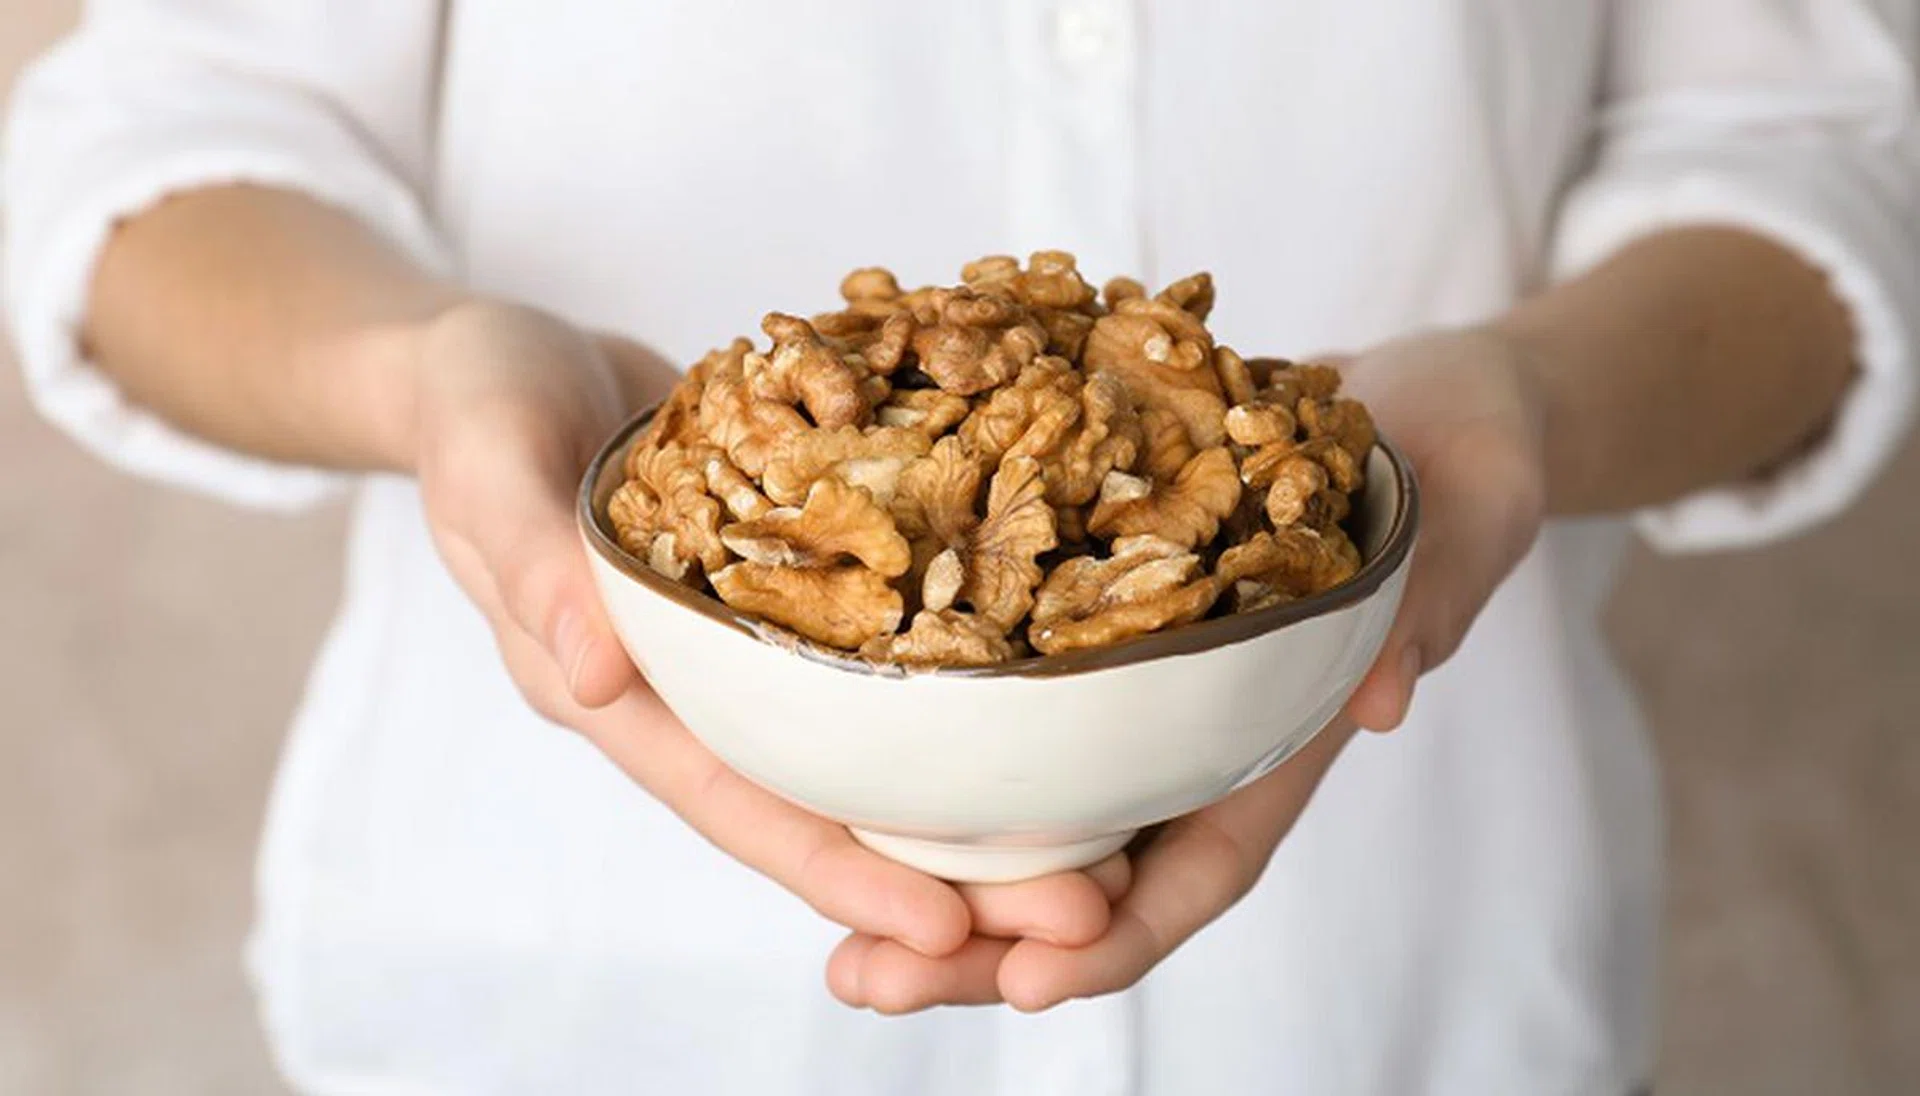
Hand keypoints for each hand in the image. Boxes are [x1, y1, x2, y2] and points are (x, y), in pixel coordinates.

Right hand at [406, 300, 1114, 957]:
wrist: (508, 358)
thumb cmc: (478, 406)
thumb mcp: (489, 462)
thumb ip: (533, 567)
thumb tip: (593, 681)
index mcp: (618, 692)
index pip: (736, 804)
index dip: (835, 870)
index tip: (945, 928)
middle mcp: (692, 694)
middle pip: (826, 805)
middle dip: (943, 872)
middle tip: (1081, 919)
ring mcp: (744, 649)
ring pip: (865, 751)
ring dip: (969, 805)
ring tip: (1103, 844)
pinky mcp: (785, 594)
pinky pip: (874, 663)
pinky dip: (949, 699)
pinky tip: (1045, 715)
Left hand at [827, 326, 1548, 1011]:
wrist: (1412, 392)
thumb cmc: (1460, 450)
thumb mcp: (1468, 510)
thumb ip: (1435, 597)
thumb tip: (1381, 696)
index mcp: (1283, 732)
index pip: (1206, 867)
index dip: (1123, 937)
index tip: (1031, 982)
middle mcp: (1197, 731)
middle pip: (1092, 875)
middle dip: (984, 945)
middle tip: (864, 987)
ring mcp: (1136, 685)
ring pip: (1030, 812)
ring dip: (933, 879)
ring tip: (827, 937)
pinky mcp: (1086, 619)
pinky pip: (1004, 707)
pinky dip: (933, 756)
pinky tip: (837, 773)